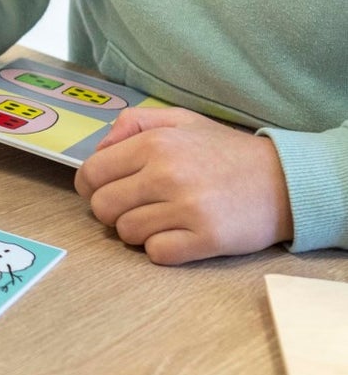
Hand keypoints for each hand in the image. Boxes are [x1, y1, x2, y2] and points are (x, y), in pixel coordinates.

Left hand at [74, 105, 292, 263]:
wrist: (285, 181)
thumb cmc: (225, 151)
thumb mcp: (180, 120)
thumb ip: (134, 124)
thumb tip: (99, 148)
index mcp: (154, 144)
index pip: (91, 174)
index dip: (90, 185)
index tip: (103, 189)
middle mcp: (165, 175)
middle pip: (102, 207)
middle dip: (112, 210)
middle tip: (134, 206)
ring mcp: (186, 209)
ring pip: (126, 233)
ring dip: (137, 230)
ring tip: (161, 218)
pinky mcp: (206, 239)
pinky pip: (156, 253)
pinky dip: (160, 248)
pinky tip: (177, 235)